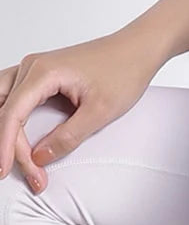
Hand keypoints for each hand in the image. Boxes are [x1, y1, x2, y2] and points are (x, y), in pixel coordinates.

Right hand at [0, 31, 163, 191]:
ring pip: (2, 105)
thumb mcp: (100, 111)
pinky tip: (15, 139)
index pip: (11, 115)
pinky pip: (12, 98)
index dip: (6, 147)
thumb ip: (68, 136)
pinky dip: (11, 120)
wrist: (139, 49)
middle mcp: (32, 67)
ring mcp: (33, 69)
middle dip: (11, 146)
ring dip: (7, 133)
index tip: (4, 171)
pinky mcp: (39, 75)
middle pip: (5, 112)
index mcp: (43, 72)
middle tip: (32, 175)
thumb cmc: (125, 70)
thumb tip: (40, 157)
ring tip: (19, 161)